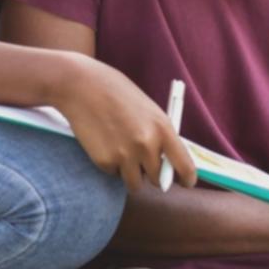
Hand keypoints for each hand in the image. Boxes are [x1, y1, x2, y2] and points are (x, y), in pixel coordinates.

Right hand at [52, 55, 197, 191]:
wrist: (81, 85)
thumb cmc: (117, 93)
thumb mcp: (148, 110)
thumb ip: (160, 135)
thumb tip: (168, 164)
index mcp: (163, 128)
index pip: (184, 166)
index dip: (186, 179)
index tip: (184, 182)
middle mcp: (147, 145)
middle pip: (158, 180)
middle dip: (152, 174)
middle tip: (143, 161)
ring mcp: (125, 156)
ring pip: (136, 183)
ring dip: (131, 174)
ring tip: (121, 150)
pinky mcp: (104, 162)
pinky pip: (114, 174)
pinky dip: (111, 164)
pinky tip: (104, 142)